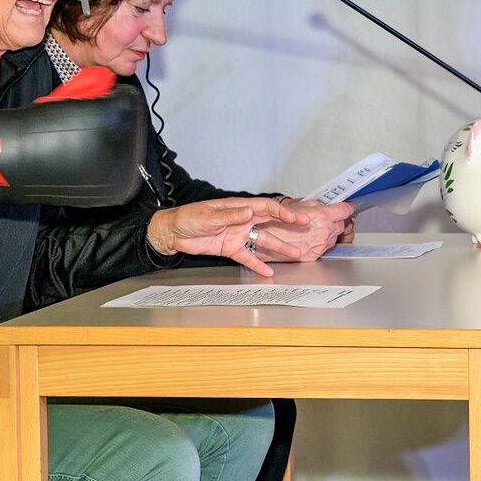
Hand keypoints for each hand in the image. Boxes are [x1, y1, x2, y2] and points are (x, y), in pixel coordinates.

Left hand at [147, 197, 309, 276]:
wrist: (173, 233)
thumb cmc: (189, 218)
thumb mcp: (208, 216)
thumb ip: (230, 216)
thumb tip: (249, 212)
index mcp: (238, 208)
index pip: (265, 208)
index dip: (282, 212)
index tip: (297, 218)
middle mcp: (242, 220)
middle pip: (270, 222)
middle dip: (289, 225)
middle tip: (306, 228)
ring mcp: (238, 235)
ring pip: (263, 241)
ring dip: (279, 247)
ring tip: (295, 254)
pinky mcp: (230, 249)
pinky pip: (248, 257)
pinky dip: (258, 264)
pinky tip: (269, 272)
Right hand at [256, 200, 355, 261]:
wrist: (264, 240)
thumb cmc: (278, 221)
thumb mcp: (300, 205)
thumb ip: (317, 206)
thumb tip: (328, 205)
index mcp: (322, 217)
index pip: (345, 211)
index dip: (348, 208)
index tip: (350, 207)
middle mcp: (324, 232)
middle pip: (341, 225)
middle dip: (337, 221)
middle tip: (328, 218)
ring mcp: (320, 245)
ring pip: (334, 238)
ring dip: (329, 233)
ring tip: (315, 229)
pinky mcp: (314, 256)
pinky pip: (324, 248)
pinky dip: (320, 243)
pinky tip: (310, 239)